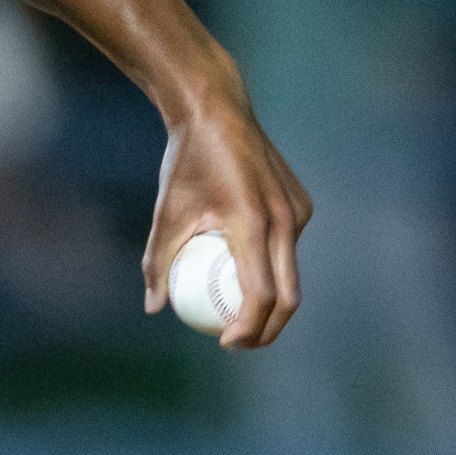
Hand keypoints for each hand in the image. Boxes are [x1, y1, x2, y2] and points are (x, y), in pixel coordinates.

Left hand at [142, 99, 310, 349]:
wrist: (217, 111)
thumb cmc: (187, 162)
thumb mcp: (165, 213)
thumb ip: (159, 263)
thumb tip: (154, 307)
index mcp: (253, 223)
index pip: (260, 294)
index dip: (248, 328)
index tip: (225, 343)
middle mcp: (285, 219)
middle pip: (288, 295)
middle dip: (269, 329)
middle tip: (239, 343)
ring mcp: (298, 211)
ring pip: (290, 271)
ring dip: (270, 299)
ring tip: (237, 315)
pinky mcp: (301, 204)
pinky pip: (288, 247)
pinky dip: (270, 266)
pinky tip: (241, 272)